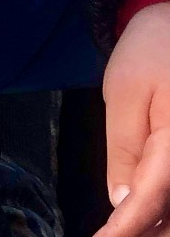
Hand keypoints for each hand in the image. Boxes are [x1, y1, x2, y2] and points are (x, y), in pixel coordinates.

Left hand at [97, 2, 169, 236]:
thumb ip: (126, 151)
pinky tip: (144, 213)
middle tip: (110, 235)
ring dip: (158, 221)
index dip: (129, 227)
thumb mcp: (125, 97)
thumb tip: (123, 202)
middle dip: (147, 229)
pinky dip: (165, 204)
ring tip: (121, 228)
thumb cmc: (149, 55)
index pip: (154, 196)